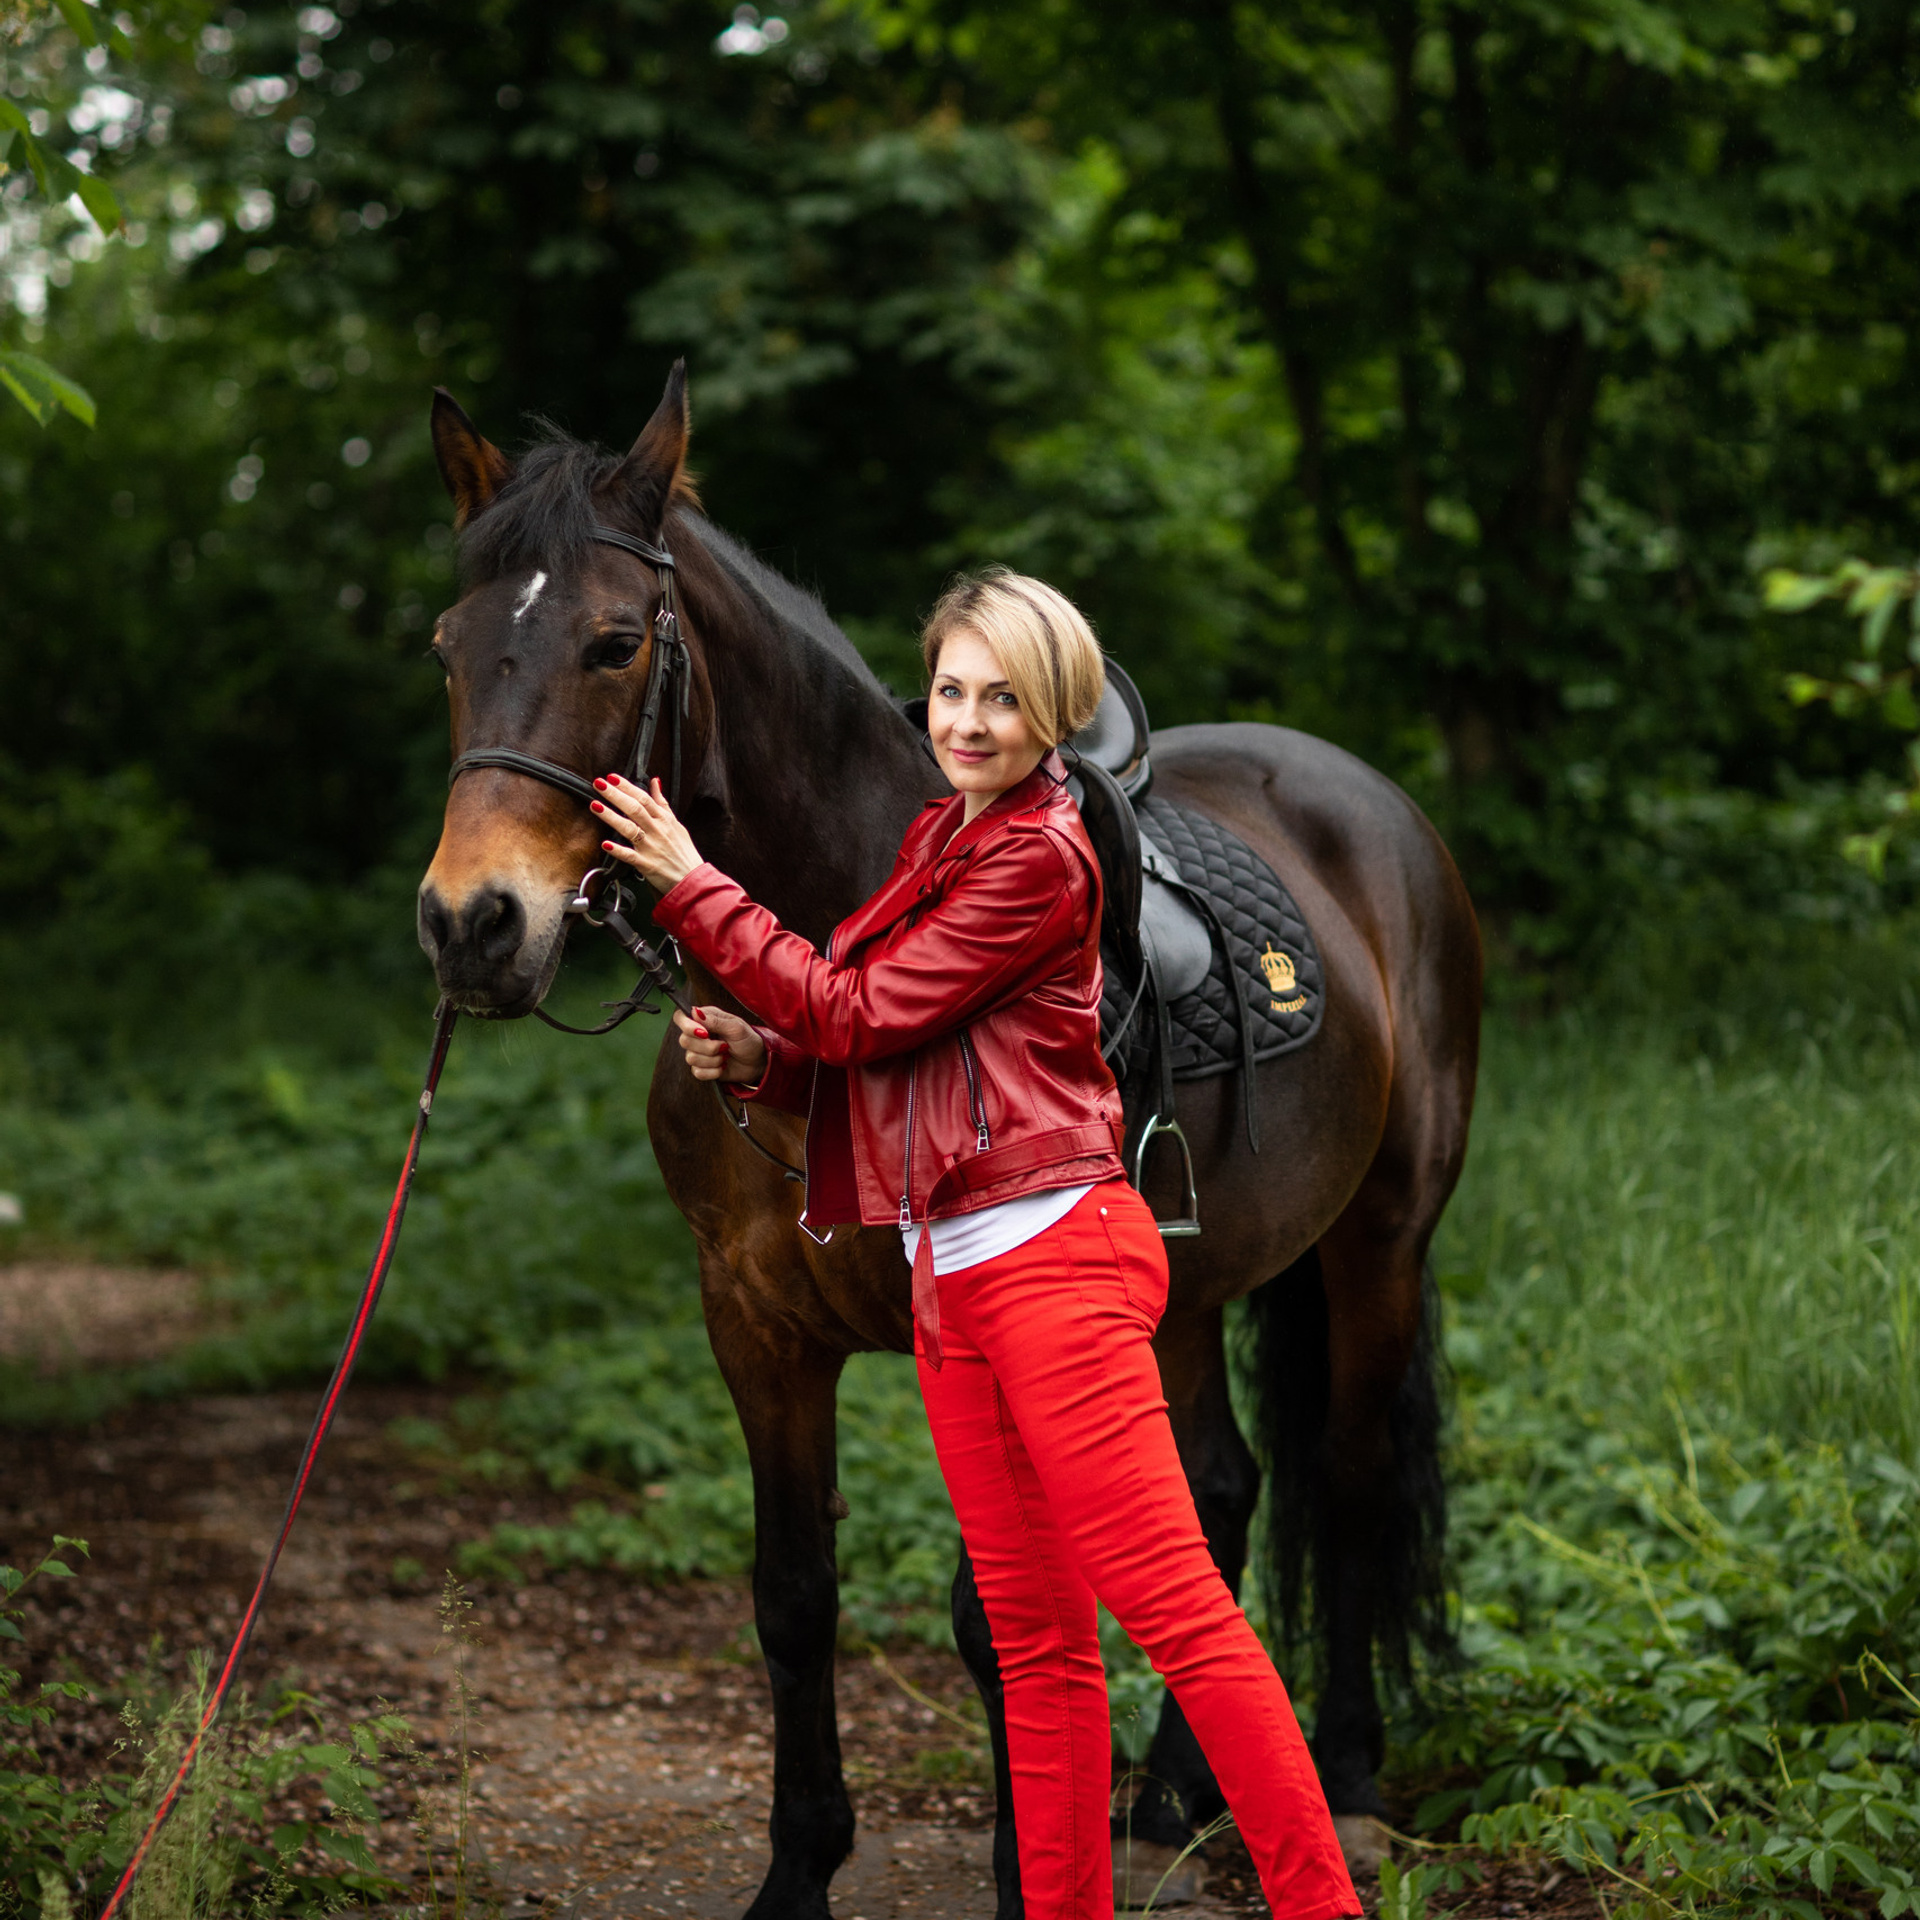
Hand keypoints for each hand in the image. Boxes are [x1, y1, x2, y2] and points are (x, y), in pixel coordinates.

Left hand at [592, 774, 701, 891]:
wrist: (692, 879)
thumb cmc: (683, 852)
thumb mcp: (676, 823)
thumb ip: (662, 803)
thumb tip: (655, 783)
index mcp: (663, 820)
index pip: (644, 798)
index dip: (627, 787)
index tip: (612, 777)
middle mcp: (657, 831)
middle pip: (634, 809)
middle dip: (615, 795)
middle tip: (599, 784)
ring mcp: (651, 848)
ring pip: (629, 829)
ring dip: (611, 817)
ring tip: (595, 806)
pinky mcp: (646, 865)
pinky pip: (630, 856)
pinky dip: (618, 850)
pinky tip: (606, 844)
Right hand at [674, 1005, 767, 1085]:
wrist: (757, 1062)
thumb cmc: (748, 1040)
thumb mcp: (736, 1027)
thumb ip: (715, 1020)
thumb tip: (695, 1011)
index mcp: (704, 1019)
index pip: (680, 1017)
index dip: (687, 1026)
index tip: (704, 1033)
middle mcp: (698, 1035)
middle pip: (684, 1040)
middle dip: (707, 1047)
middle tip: (724, 1046)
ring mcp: (698, 1052)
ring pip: (690, 1058)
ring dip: (713, 1060)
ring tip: (726, 1056)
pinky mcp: (702, 1068)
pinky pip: (697, 1072)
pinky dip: (713, 1071)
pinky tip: (722, 1066)